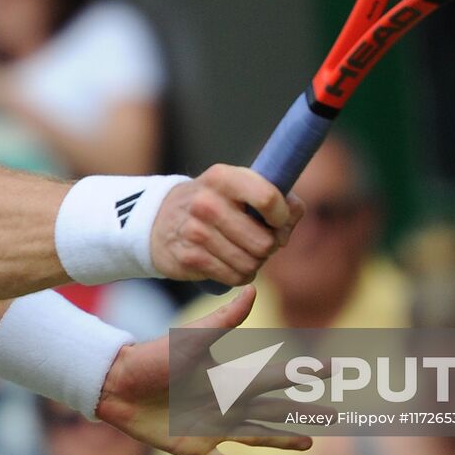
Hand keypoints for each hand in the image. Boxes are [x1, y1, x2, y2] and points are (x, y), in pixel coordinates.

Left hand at [95, 286, 311, 454]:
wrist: (117, 383)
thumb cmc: (154, 357)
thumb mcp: (193, 340)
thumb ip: (225, 320)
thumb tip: (252, 289)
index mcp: (230, 376)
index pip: (276, 376)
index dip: (304, 373)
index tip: (332, 369)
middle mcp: (227, 402)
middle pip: (274, 409)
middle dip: (303, 412)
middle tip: (334, 415)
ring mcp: (212, 426)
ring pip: (257, 435)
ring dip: (282, 439)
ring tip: (309, 442)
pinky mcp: (193, 447)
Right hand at [149, 164, 301, 284]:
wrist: (161, 220)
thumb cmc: (216, 202)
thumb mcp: (240, 187)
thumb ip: (277, 196)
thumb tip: (293, 215)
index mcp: (222, 177)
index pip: (268, 198)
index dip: (282, 216)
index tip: (277, 220)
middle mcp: (206, 202)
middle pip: (264, 242)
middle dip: (269, 246)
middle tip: (260, 240)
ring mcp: (195, 231)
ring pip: (251, 264)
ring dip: (255, 262)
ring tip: (244, 250)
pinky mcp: (189, 258)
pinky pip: (234, 277)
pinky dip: (239, 274)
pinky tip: (230, 262)